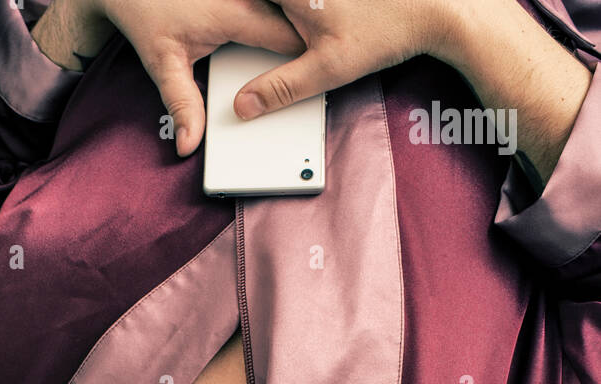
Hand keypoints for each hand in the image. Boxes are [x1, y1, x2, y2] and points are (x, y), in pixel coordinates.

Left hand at [76, 0, 305, 153]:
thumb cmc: (145, 12)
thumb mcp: (163, 63)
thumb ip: (181, 104)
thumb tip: (189, 143)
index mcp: (238, 13)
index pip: (290, 40)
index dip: (304, 66)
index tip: (311, 87)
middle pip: (295, 27)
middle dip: (304, 53)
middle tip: (309, 79)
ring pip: (287, 15)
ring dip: (295, 36)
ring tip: (305, 61)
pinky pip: (272, 8)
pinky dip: (280, 24)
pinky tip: (284, 42)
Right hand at [230, 0, 456, 118]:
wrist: (433, 8)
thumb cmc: (385, 32)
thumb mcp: (326, 70)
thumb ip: (280, 88)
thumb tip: (244, 106)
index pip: (242, 2)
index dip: (232, 13)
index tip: (216, 20)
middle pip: (260, 2)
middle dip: (253, 15)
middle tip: (230, 15)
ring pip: (279, 3)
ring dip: (274, 14)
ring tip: (291, 27)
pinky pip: (299, 1)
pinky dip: (296, 7)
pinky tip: (310, 24)